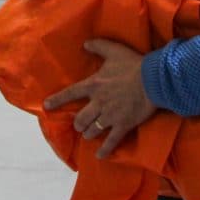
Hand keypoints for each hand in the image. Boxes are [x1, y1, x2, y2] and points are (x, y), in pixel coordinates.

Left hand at [43, 39, 157, 158]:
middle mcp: (98, 102)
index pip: (70, 94)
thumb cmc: (133, 64)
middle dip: (78, 123)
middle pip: (80, 118)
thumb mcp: (113, 50)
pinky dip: (105, 150)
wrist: (153, 80)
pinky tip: (100, 156)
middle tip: (79, 124)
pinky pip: (111, 141)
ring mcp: (110, 116)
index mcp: (93, 85)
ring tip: (88, 135)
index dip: (57, 100)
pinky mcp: (123, 125)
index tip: (46, 106)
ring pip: (92, 130)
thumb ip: (98, 45)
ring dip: (88, 134)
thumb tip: (85, 43)